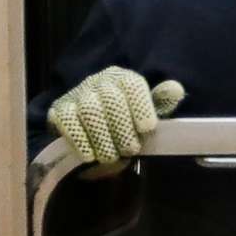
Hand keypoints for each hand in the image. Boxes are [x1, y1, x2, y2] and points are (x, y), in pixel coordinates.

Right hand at [47, 68, 183, 166]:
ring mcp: (78, 94)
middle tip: (131, 149)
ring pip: (89, 111)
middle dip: (122, 127)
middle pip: (110, 99)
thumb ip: (161, 102)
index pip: (131, 84)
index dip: (140, 105)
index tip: (147, 128)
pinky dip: (79, 140)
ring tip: (112, 156)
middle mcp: (99, 82)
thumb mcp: (148, 111)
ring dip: (102, 137)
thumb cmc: (127, 120)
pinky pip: (67, 121)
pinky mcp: (59, 109)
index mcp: (123, 79)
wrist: (93, 129)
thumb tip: (176, 89)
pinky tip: (90, 155)